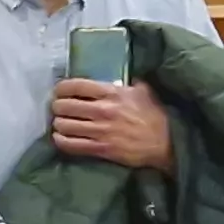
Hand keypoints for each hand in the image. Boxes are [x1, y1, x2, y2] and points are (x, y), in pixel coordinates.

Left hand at [49, 79, 171, 170]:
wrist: (166, 142)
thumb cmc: (155, 115)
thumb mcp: (143, 90)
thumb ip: (127, 82)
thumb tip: (117, 75)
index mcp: (113, 93)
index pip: (77, 85)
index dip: (62, 88)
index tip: (58, 91)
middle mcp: (103, 110)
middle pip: (65, 106)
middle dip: (57, 106)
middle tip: (57, 108)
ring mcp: (101, 131)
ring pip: (65, 125)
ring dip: (58, 123)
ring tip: (60, 122)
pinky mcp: (101, 149)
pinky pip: (71, 144)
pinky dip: (61, 140)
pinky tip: (59, 137)